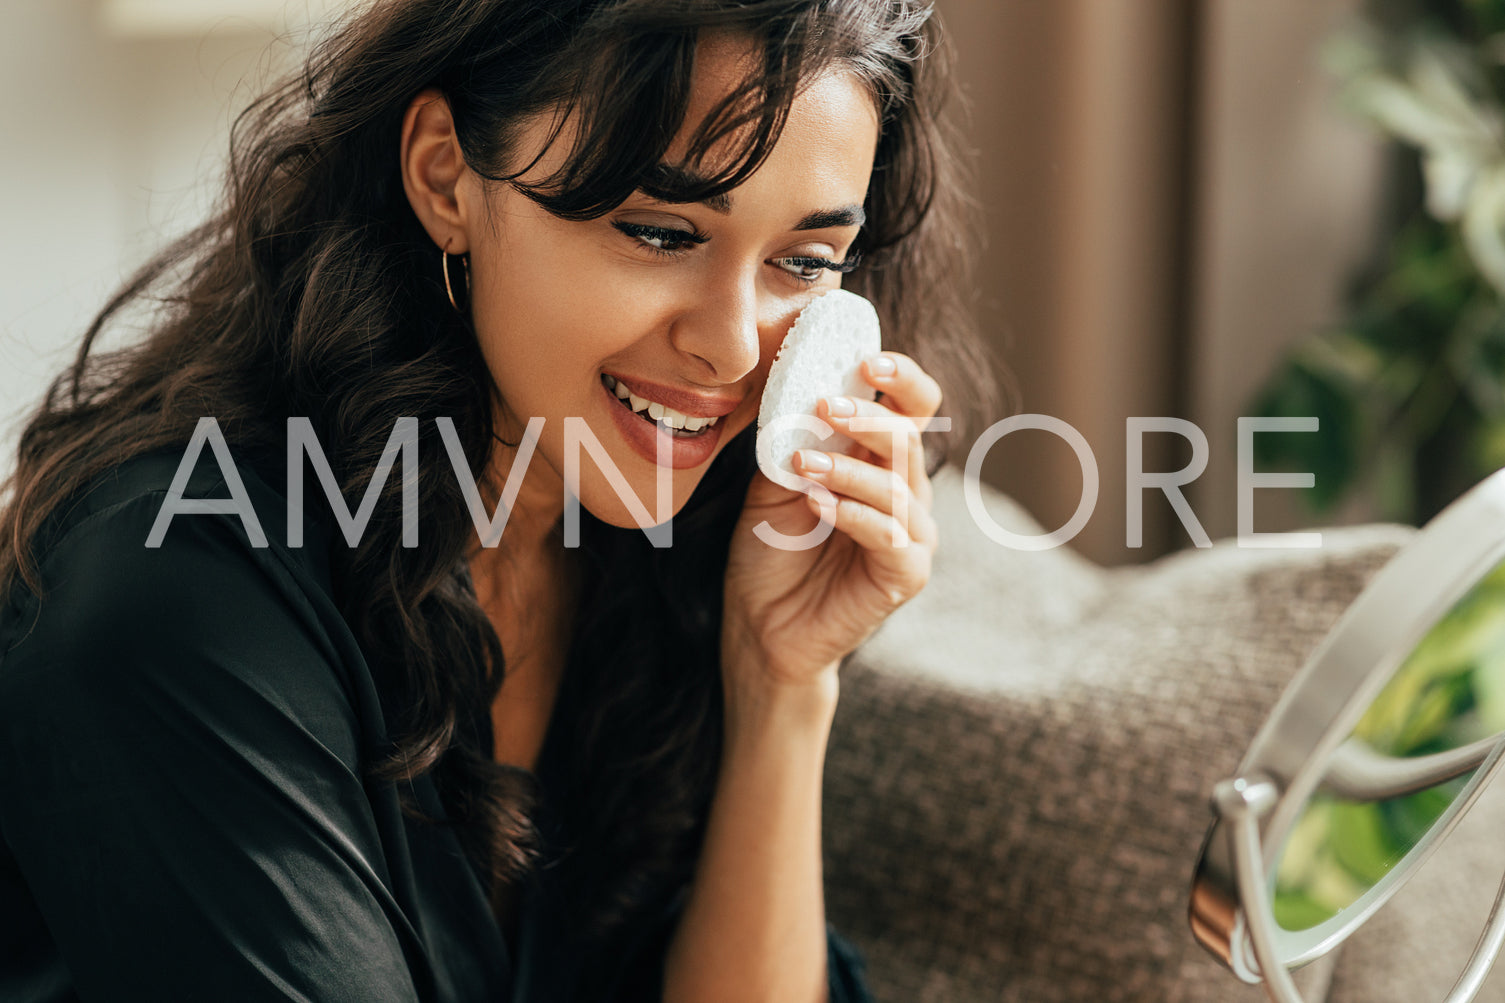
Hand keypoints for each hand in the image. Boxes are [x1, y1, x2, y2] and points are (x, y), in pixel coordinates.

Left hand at [721, 351, 942, 696]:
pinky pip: (891, 537)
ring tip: (804, 463)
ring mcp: (910, 535)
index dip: (901, 378)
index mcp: (879, 461)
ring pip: (897, 486)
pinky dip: (854, 515)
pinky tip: (818, 505)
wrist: (762, 626)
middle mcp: (903, 492)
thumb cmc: (772, 551)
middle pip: (909, 438)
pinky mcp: (905, 575)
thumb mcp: (774, 482)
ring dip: (849, 468)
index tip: (867, 360)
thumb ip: (793, 439)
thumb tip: (793, 386)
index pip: (912, 406)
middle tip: (828, 405)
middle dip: (870, 415)